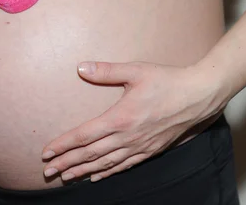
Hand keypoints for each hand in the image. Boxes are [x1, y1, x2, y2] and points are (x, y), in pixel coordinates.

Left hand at [41, 62, 228, 181]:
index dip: (64, 145)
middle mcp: (128, 137)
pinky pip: (124, 165)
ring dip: (83, 171)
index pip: (84, 135)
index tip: (47, 152)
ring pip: (106, 164)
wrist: (199, 96)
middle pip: (91, 154)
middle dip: (67, 163)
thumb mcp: (136, 70)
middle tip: (48, 172)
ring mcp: (140, 146)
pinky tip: (96, 177)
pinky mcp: (151, 150)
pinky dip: (108, 172)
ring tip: (66, 177)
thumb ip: (106, 71)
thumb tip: (81, 68)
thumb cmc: (167, 81)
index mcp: (121, 118)